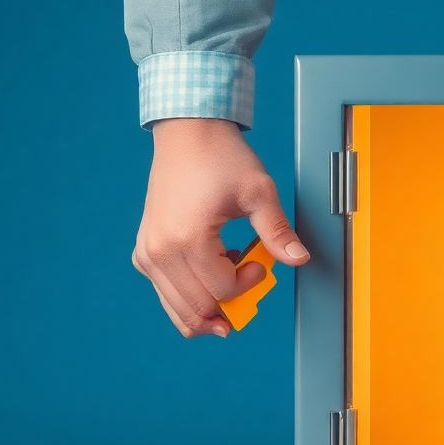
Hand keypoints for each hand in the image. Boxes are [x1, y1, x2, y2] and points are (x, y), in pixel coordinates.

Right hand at [132, 118, 309, 337]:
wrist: (187, 134)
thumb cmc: (220, 157)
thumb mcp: (259, 192)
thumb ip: (277, 232)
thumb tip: (299, 258)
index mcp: (187, 239)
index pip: (222, 290)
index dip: (249, 283)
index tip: (260, 263)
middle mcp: (159, 251)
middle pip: (197, 309)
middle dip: (230, 305)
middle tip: (248, 279)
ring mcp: (147, 254)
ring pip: (178, 310)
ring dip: (210, 308)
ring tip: (232, 284)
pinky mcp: (144, 252)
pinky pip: (166, 294)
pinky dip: (191, 296)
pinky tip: (210, 275)